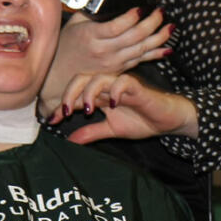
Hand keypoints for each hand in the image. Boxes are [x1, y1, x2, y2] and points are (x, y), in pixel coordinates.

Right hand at [39, 8, 172, 115]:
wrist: (59, 74)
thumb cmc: (67, 43)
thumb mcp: (74, 22)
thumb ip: (91, 9)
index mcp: (91, 36)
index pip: (115, 27)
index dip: (130, 18)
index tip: (141, 8)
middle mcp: (104, 51)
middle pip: (133, 38)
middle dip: (151, 23)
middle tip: (161, 11)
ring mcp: (113, 63)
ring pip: (141, 50)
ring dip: (159, 38)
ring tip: (171, 27)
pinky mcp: (119, 70)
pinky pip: (140, 61)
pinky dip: (155, 54)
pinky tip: (168, 48)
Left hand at [49, 73, 198, 141]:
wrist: (168, 121)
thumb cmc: (143, 120)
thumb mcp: (112, 130)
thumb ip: (91, 133)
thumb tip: (70, 142)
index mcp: (100, 94)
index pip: (75, 93)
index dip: (61, 105)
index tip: (52, 120)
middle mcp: (108, 86)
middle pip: (82, 78)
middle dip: (69, 93)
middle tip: (65, 111)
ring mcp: (122, 85)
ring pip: (99, 77)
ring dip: (89, 92)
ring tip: (88, 109)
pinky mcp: (137, 87)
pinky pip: (123, 81)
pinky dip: (115, 90)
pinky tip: (113, 104)